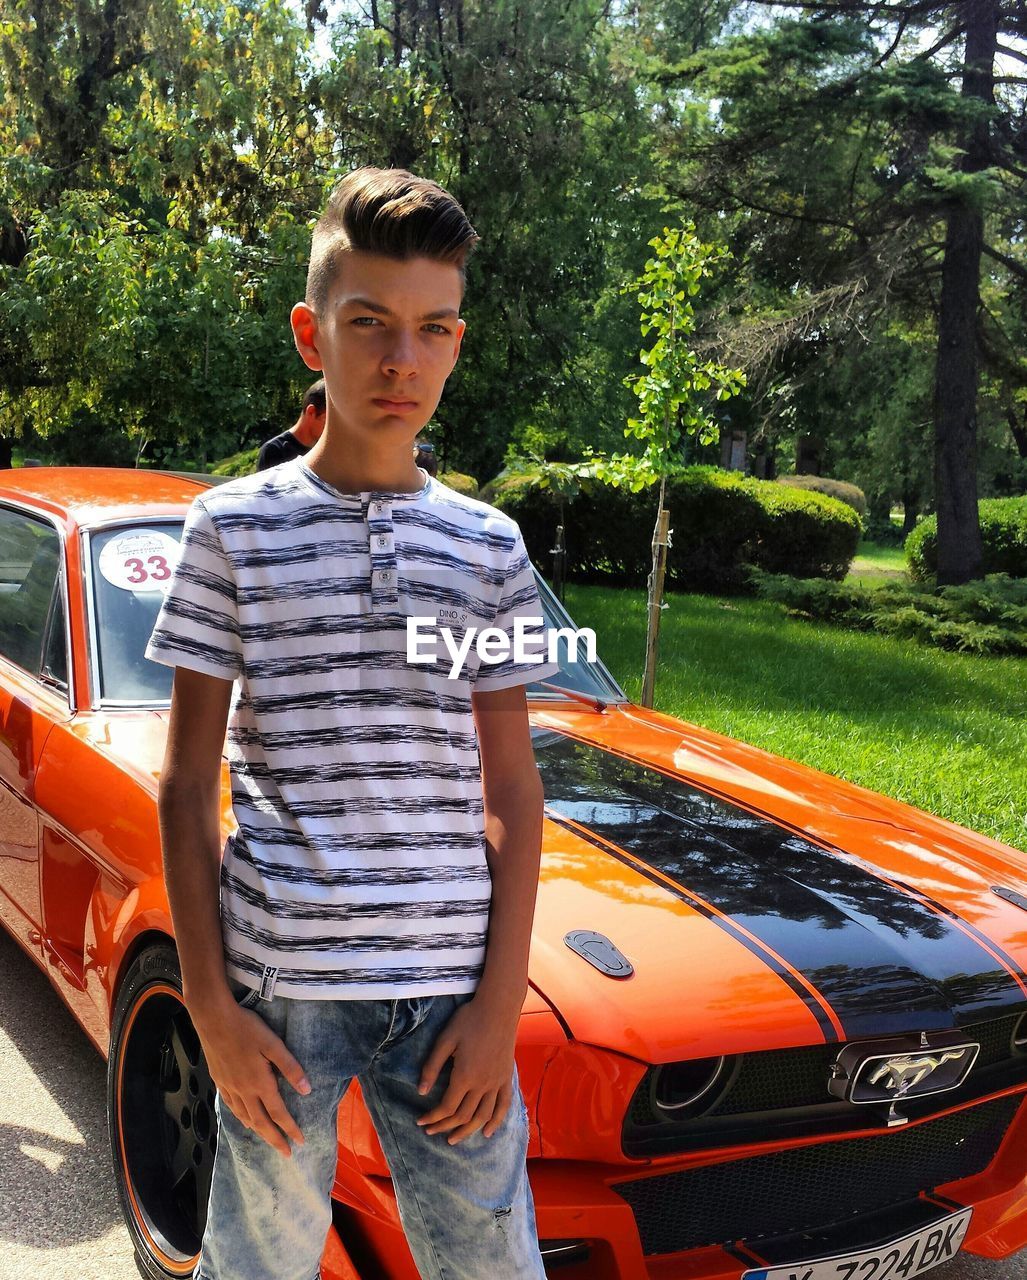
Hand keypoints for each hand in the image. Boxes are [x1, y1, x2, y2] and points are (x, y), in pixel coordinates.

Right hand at [191, 995, 310, 1157]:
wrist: (213, 1019)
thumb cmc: (247, 1028)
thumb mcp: (273, 1044)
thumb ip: (290, 1067)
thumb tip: (306, 1090)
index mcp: (260, 1083)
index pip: (278, 1113)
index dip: (290, 1129)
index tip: (300, 1143)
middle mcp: (243, 1091)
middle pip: (261, 1122)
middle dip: (275, 1139)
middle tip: (286, 1154)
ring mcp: (229, 1087)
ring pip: (245, 1117)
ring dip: (259, 1131)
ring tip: (268, 1139)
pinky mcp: (219, 1080)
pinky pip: (231, 1107)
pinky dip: (241, 1118)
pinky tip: (244, 1119)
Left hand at [415, 995, 518, 1144]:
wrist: (498, 1007)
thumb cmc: (469, 1020)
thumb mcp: (445, 1039)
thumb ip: (432, 1066)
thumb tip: (421, 1091)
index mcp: (464, 1076)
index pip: (446, 1107)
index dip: (432, 1118)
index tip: (420, 1121)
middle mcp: (482, 1084)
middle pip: (463, 1116)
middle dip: (444, 1127)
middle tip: (431, 1131)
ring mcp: (497, 1082)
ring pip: (482, 1116)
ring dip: (467, 1131)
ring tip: (453, 1139)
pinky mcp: (507, 1078)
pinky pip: (503, 1106)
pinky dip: (496, 1122)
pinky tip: (488, 1132)